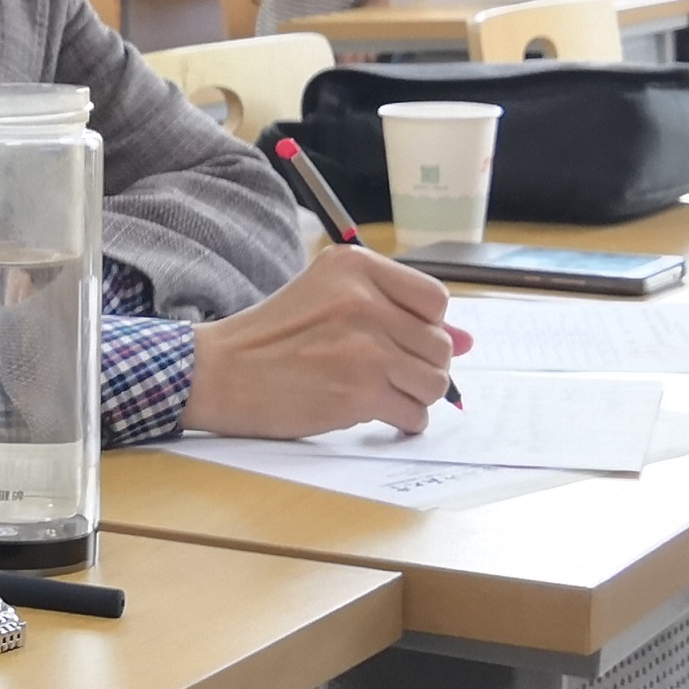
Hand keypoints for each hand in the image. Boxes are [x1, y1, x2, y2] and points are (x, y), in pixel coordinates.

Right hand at [184, 242, 468, 440]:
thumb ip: (397, 312)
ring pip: (434, 382)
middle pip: (440, 346)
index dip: (424, 328)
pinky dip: (400, 421)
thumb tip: (468, 342)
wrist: (219, 372)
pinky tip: (370, 412)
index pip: (435, 301)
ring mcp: (365, 348)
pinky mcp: (360, 392)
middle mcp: (365, 301)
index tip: (396, 340)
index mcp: (356, 266)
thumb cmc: (272, 337)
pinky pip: (414, 415)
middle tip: (380, 373)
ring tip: (376, 392)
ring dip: (413, 396)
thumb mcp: (329, 299)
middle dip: (419, 367)